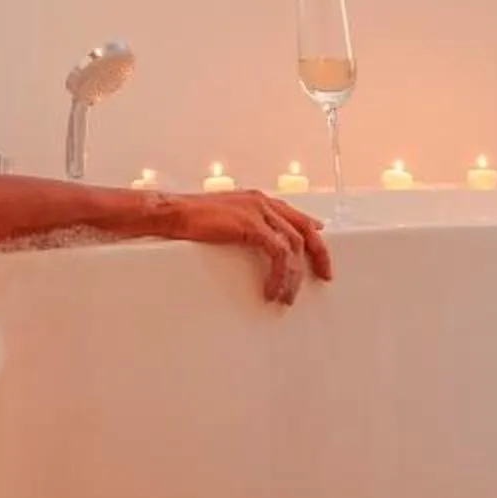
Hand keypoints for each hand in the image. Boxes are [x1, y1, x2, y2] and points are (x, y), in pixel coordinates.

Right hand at [165, 191, 334, 304]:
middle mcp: (263, 203)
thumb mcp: (226, 219)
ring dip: (294, 275)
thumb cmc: (191, 218)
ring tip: (286, 297)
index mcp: (259, 200)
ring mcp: (259, 212)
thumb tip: (261, 243)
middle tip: (324, 277)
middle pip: (305, 229)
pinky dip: (279, 274)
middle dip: (319, 255)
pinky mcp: (251, 225)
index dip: (313, 236)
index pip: (297, 217)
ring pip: (294, 245)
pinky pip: (278, 253)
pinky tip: (272, 289)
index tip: (320, 255)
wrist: (172, 213)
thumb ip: (248, 227)